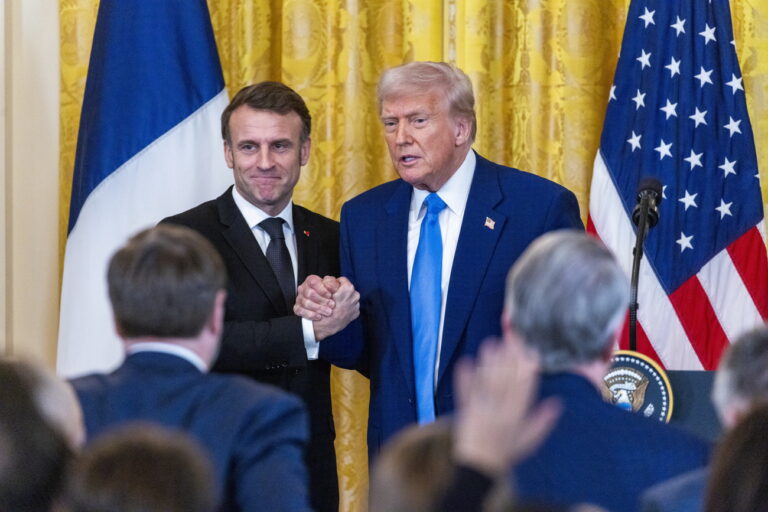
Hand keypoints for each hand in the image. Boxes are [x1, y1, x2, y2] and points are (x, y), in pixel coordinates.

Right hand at [295, 275, 340, 319]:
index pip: (313, 281)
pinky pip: (299, 310)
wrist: (333, 320)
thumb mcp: (344, 291)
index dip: (322, 289)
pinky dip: (311, 314)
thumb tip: (331, 283)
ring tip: (329, 312)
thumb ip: (338, 283)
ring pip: (305, 302)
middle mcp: (306, 288)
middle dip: (322, 300)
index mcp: (315, 281)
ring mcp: (301, 298)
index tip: (330, 295)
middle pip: (309, 292)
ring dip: (318, 308)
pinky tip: (319, 317)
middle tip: (332, 305)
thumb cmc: (338, 303)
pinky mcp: (298, 308)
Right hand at [312, 277, 359, 340]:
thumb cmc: (324, 309)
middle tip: (333, 297)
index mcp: (348, 288)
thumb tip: (330, 279)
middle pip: (347, 289)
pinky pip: (351, 307)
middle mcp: (355, 295)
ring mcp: (356, 305)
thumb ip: (329, 283)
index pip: (342, 280)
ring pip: (350, 298)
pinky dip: (346, 308)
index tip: (331, 289)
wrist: (326, 326)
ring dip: (344, 300)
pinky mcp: (356, 313)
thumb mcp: (325, 291)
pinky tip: (339, 311)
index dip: (334, 284)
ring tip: (335, 305)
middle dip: (341, 292)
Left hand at [452, 329, 559, 475]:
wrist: (478, 467)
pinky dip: (464, 378)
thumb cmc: (506, 452)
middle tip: (510, 337)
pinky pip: (464, 392)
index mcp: (516, 417)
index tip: (530, 351)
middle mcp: (500, 412)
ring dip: (488, 362)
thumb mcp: (529, 440)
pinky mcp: (464, 411)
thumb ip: (542, 421)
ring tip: (491, 343)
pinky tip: (464, 361)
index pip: (524, 388)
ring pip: (486, 383)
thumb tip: (558, 403)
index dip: (527, 369)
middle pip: (505, 380)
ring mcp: (480, 410)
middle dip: (508, 358)